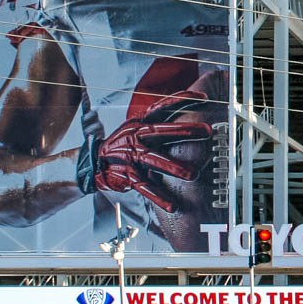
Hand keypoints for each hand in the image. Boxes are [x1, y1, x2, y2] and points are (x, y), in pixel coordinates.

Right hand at [83, 90, 214, 211]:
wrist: (96, 162)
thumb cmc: (126, 144)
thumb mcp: (140, 128)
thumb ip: (162, 125)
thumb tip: (192, 123)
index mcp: (142, 122)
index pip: (162, 107)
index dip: (182, 100)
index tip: (204, 98)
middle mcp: (137, 136)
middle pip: (161, 131)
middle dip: (184, 130)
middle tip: (207, 131)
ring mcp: (132, 156)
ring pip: (154, 160)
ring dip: (174, 167)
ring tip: (193, 174)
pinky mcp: (128, 175)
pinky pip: (145, 187)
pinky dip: (159, 197)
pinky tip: (173, 205)